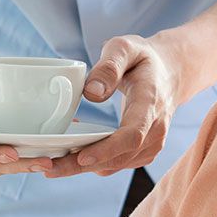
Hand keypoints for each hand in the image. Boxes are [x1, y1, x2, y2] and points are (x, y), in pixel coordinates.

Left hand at [44, 35, 181, 177]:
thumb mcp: (126, 47)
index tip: (81, 158)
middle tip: (46, 167)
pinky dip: (93, 164)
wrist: (170, 72)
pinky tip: (70, 155)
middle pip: (120, 157)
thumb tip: (92, 92)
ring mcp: (152, 143)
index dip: (107, 149)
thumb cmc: (143, 59)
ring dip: (83, 168)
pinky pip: (117, 164)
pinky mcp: (144, 151)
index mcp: (151, 102)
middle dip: (81, 166)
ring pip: (116, 165)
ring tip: (49, 164)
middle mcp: (156, 129)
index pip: (133, 134)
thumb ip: (109, 66)